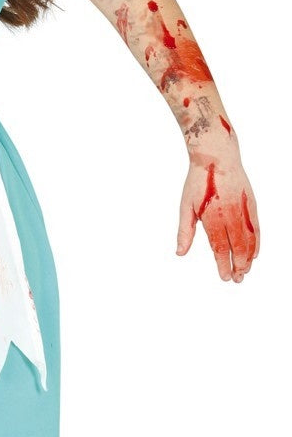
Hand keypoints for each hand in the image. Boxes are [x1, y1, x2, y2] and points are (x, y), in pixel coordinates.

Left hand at [176, 147, 258, 281]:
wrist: (217, 156)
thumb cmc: (199, 181)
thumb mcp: (186, 206)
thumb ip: (185, 231)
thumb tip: (180, 253)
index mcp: (213, 216)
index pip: (220, 247)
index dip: (223, 264)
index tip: (224, 277)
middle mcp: (230, 215)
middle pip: (237, 247)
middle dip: (237, 266)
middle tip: (237, 279)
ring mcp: (243, 209)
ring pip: (249, 239)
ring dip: (248, 257)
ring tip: (245, 270)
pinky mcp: (252, 204)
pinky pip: (256, 228)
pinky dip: (256, 242)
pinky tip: (254, 253)